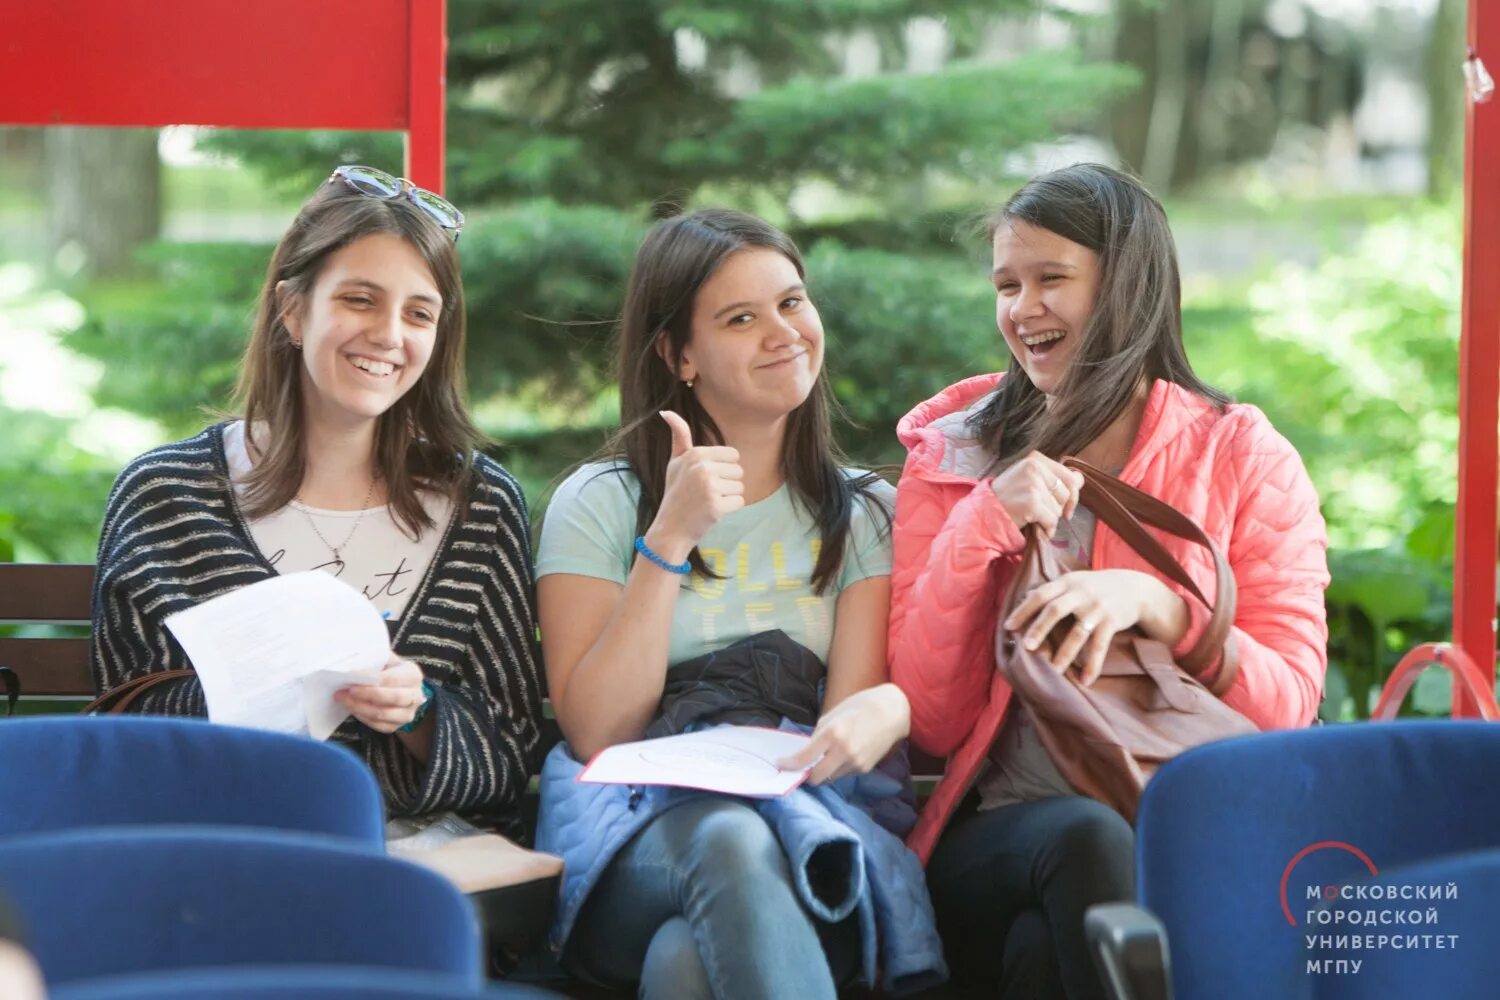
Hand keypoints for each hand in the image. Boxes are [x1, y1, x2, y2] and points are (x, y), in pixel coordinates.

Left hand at [336, 656, 427, 733]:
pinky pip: (378, 725)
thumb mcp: (387, 660)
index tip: (352, 675)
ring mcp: (407, 713)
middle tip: (347, 690)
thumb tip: (356, 660)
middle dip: (366, 694)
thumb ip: (376, 659)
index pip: (392, 678)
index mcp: (413, 675)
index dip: (371, 678)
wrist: (399, 688)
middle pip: (392, 697)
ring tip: (344, 699)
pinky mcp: (396, 725)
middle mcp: (415, 695)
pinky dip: (363, 717)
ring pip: (383, 714)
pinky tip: (352, 708)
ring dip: (360, 707)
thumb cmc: (390, 671)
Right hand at [648, 410, 744, 556]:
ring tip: (708, 502)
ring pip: (740, 487)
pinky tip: (712, 512)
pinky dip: (729, 509)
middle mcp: (702, 468)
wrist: (671, 528)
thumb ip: (679, 436)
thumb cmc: (676, 493)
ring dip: (729, 497)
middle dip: (727, 483)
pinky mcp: (716, 506)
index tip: (705, 479)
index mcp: (695, 454)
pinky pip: (739, 502)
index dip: (723, 469)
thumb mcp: (675, 462)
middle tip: (705, 493)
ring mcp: (709, 487)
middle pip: (738, 470)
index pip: (733, 455)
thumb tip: (666, 411)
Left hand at [776, 683, 910, 783]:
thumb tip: (805, 751)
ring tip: (827, 756)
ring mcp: (855, 762)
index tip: (781, 763)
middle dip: (806, 775)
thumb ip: (818, 735)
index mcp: (832, 734)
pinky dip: (837, 768)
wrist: (891, 712)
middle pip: (816, 778)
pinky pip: (843, 773)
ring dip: (823, 771)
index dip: (789, 764)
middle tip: (802, 766)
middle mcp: (843, 751)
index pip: (805, 758)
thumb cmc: (859, 707)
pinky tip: (843, 754)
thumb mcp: (832, 715)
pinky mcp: (864, 769)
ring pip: (830, 778)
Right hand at [990, 452, 1083, 536]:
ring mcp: (1032, 483)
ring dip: (1049, 519)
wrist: (983, 513)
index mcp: (1035, 459)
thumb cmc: (1007, 499)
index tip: (1065, 506)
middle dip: (1058, 508)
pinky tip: (1033, 526)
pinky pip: (1052, 520)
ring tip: (1031, 517)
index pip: (1070, 477)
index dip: (1072, 495)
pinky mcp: (1031, 501)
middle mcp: (1034, 467)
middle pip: (1067, 493)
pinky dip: (1046, 528)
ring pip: (1059, 509)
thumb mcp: (1029, 480)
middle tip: (1041, 512)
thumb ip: (1054, 478)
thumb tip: (1081, 479)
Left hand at [1004, 569, 1183, 684]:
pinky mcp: (1112, 622)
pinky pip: (1100, 646)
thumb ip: (1054, 590)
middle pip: (1055, 610)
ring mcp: (1097, 608)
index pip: (1040, 595)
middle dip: (1039, 629)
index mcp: (1067, 583)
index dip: (1023, 610)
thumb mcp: (1076, 581)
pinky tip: (1086, 680)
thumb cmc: (1097, 587)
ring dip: (1065, 653)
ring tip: (1054, 671)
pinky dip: (1093, 664)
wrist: (1136, 588)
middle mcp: (1081, 593)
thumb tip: (1024, 597)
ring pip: (1077, 633)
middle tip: (1026, 648)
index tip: (1008, 627)